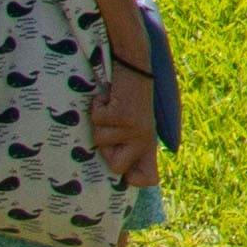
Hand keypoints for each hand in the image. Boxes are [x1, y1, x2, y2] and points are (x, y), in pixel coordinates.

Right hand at [89, 46, 162, 187]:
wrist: (135, 65)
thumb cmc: (129, 97)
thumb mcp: (136, 125)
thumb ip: (129, 147)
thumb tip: (117, 174)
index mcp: (149, 143)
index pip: (149, 178)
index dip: (134, 181)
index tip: (125, 177)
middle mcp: (144, 138)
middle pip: (115, 167)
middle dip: (105, 148)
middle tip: (112, 125)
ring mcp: (134, 128)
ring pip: (100, 140)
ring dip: (99, 123)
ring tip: (111, 107)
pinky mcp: (122, 114)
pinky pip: (96, 120)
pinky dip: (96, 106)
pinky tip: (107, 97)